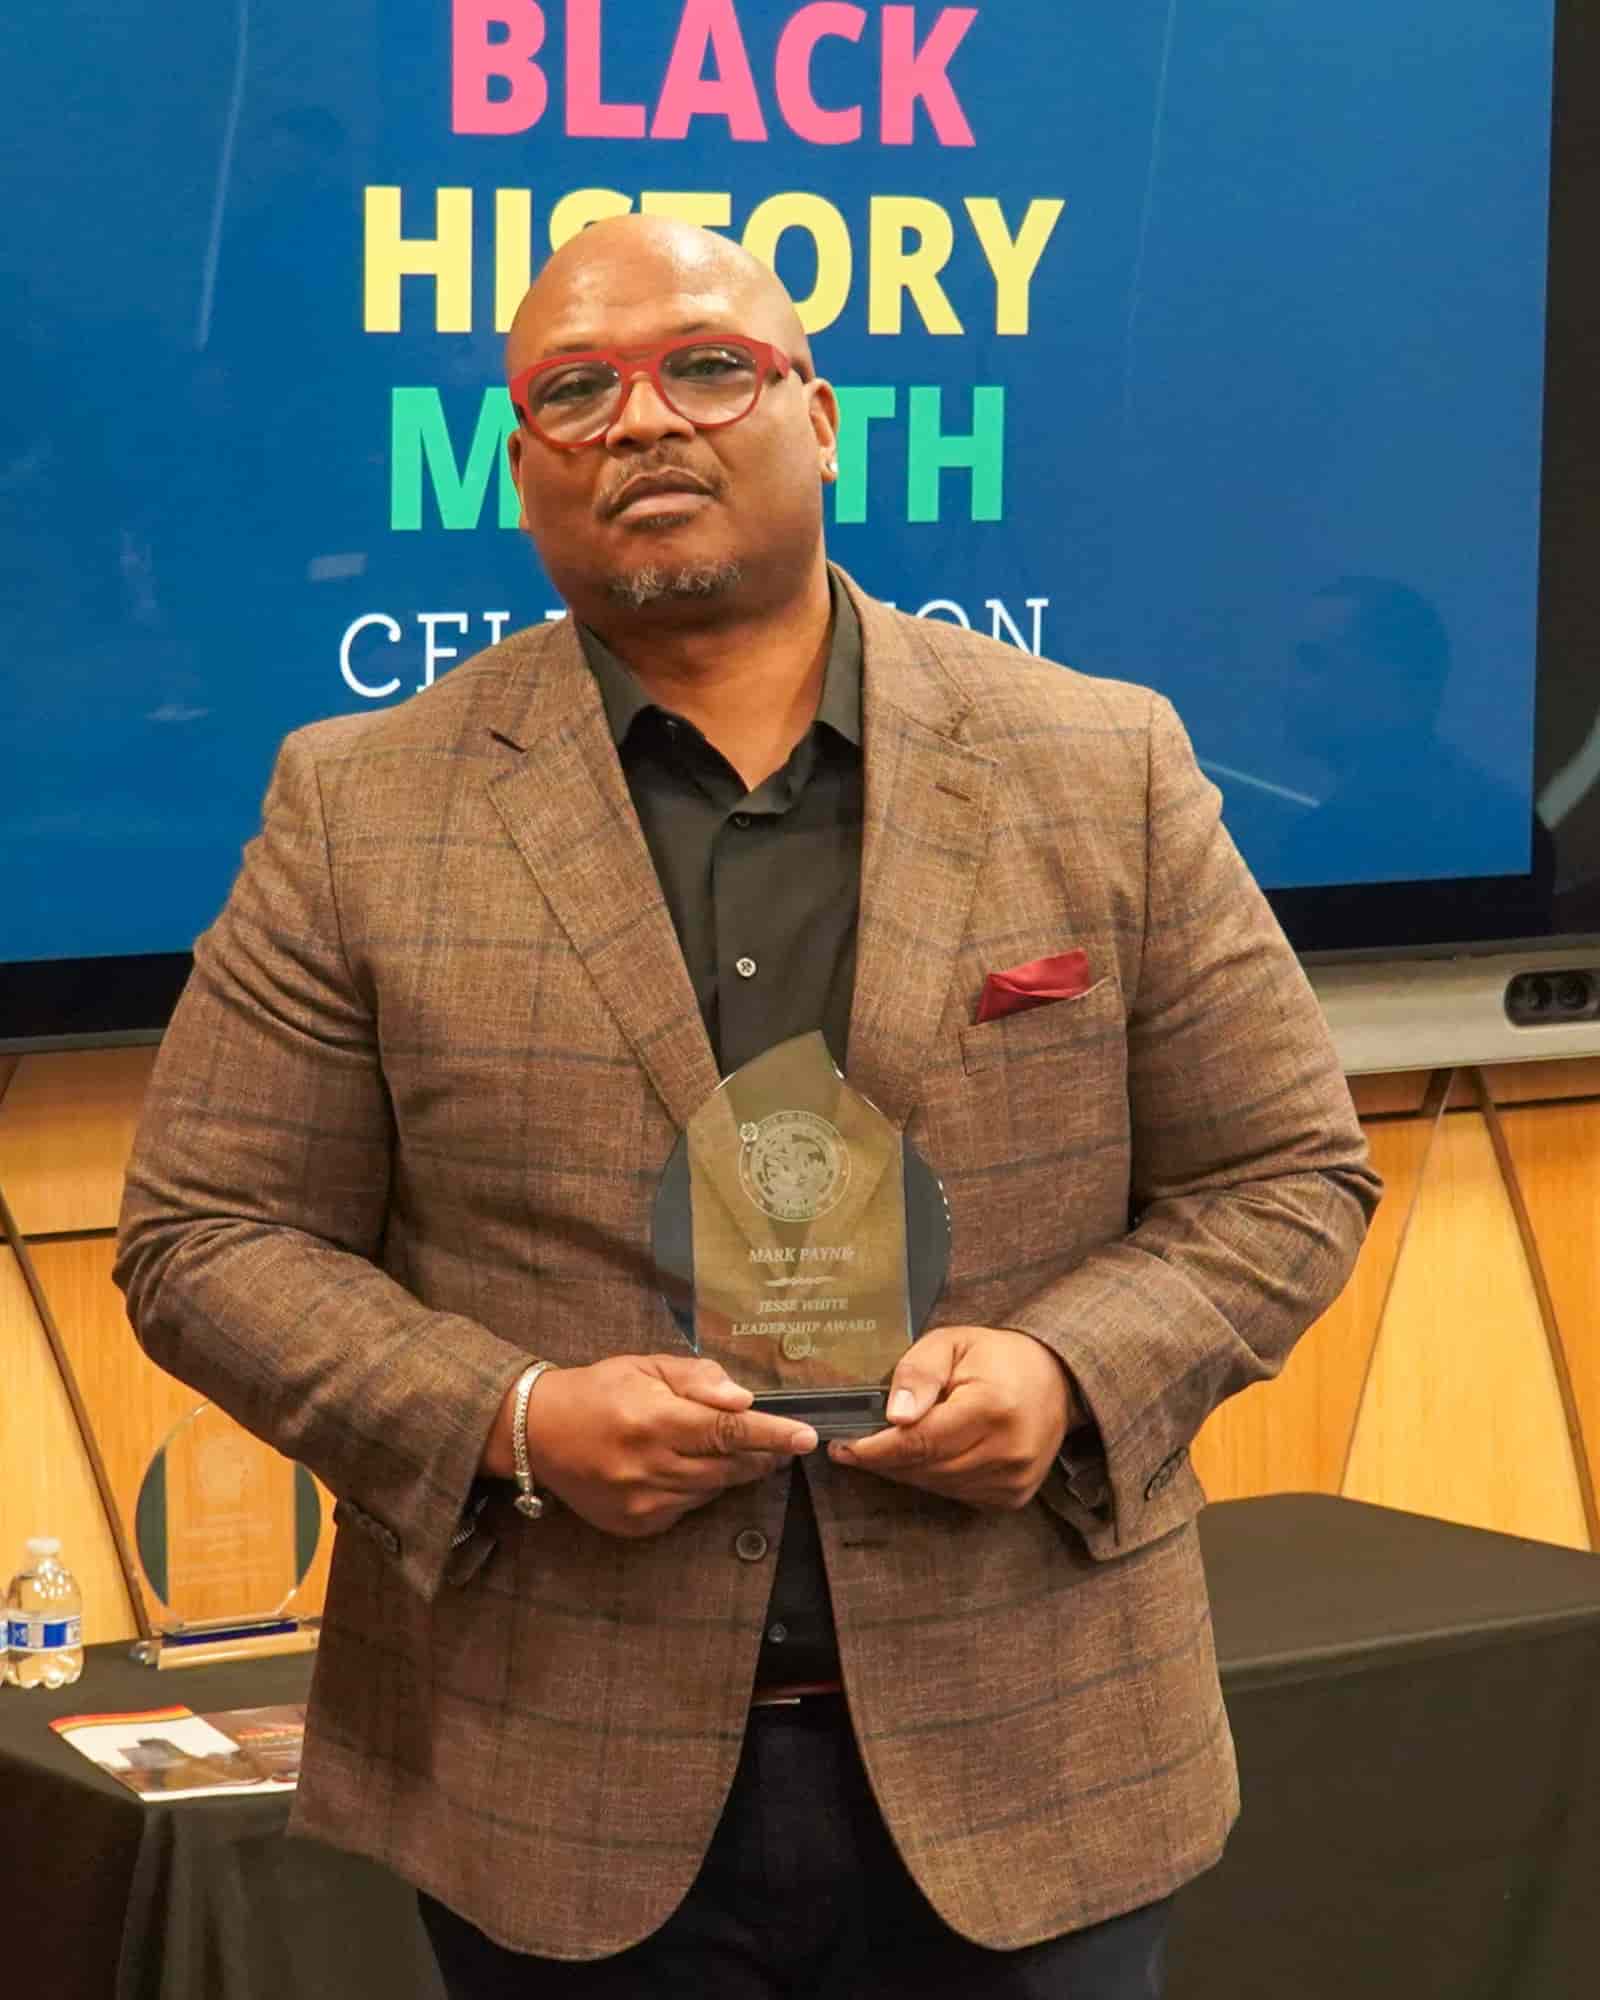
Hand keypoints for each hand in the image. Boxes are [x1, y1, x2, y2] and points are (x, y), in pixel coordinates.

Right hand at [510, 1355, 816, 1539]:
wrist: (538, 1434)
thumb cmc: (599, 1390)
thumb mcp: (646, 1366)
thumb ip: (697, 1380)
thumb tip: (743, 1400)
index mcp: (653, 1420)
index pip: (728, 1431)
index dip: (772, 1435)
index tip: (806, 1438)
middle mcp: (649, 1466)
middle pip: (729, 1466)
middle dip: (760, 1454)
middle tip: (779, 1442)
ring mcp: (642, 1502)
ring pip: (712, 1490)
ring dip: (730, 1470)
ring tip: (724, 1448)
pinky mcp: (636, 1525)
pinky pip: (687, 1508)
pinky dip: (697, 1488)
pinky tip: (682, 1468)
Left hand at [827, 1327, 1074, 1509]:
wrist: (1054, 1379)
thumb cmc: (996, 1358)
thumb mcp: (950, 1343)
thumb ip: (918, 1373)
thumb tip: (895, 1415)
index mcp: (992, 1407)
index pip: (920, 1441)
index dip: (875, 1449)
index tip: (843, 1446)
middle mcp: (1008, 1450)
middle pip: (925, 1468)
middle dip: (884, 1459)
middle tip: (855, 1444)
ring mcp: (1014, 1479)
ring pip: (937, 1486)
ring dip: (906, 1470)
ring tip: (890, 1444)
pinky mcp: (1013, 1495)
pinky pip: (956, 1494)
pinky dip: (933, 1478)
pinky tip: (928, 1455)